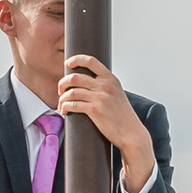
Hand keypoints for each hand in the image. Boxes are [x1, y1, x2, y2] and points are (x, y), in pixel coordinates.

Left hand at [58, 55, 154, 191]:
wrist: (131, 133)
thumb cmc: (123, 116)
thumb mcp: (117, 94)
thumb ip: (105, 86)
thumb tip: (87, 82)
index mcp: (111, 79)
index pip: (91, 61)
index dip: (76, 59)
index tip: (68, 64)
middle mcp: (105, 86)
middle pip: (75, 77)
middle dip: (63, 83)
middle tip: (60, 90)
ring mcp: (100, 97)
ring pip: (72, 92)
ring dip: (62, 98)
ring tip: (61, 104)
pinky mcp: (95, 110)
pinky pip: (73, 104)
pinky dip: (64, 107)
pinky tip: (64, 110)